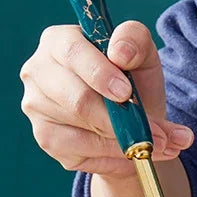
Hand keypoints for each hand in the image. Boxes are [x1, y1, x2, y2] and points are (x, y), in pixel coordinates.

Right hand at [19, 20, 192, 175]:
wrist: (130, 120)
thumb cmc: (131, 81)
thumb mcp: (142, 54)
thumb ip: (135, 39)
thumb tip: (120, 53)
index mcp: (58, 41)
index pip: (73, 53)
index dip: (101, 74)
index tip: (127, 93)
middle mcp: (38, 72)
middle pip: (78, 100)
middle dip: (120, 119)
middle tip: (156, 132)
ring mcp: (37, 107)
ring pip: (83, 130)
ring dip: (126, 141)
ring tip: (158, 144)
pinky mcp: (46, 139)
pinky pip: (82, 153)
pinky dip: (115, 156)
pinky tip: (133, 154)